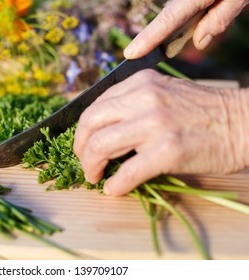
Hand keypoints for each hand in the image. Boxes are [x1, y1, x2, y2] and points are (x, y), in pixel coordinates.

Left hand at [73, 69, 248, 195]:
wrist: (243, 122)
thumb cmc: (203, 112)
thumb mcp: (163, 94)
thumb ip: (132, 105)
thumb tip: (101, 131)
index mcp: (140, 83)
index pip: (95, 106)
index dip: (82, 130)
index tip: (83, 144)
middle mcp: (144, 98)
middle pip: (90, 123)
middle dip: (79, 147)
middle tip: (84, 163)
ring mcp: (155, 123)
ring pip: (100, 145)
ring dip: (90, 166)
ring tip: (95, 176)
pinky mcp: (168, 150)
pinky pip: (127, 172)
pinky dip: (114, 185)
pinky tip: (114, 189)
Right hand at [124, 0, 248, 58]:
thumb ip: (221, 17)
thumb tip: (199, 41)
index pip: (168, 19)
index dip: (148, 37)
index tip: (131, 53)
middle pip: (170, 15)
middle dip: (167, 32)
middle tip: (166, 42)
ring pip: (180, 10)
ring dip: (188, 21)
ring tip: (209, 12)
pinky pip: (187, 5)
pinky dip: (194, 14)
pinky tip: (212, 8)